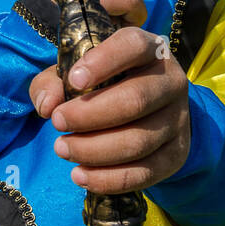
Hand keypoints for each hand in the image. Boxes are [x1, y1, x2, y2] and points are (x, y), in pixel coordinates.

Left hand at [28, 26, 190, 193]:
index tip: (73, 81)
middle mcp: (170, 81)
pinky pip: (146, 172)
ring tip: (62, 149)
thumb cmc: (105, 84)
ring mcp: (178, 119)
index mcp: (148, 50)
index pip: (133, 46)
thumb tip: (46, 105)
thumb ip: (54, 82)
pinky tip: (81, 175)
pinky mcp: (177, 153)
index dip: (103, 62)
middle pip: (135, 100)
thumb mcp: (77, 74)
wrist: (151, 112)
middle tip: (56, 122)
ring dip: (93, 150)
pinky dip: (108, 179)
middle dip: (89, 116)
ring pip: (139, 141)